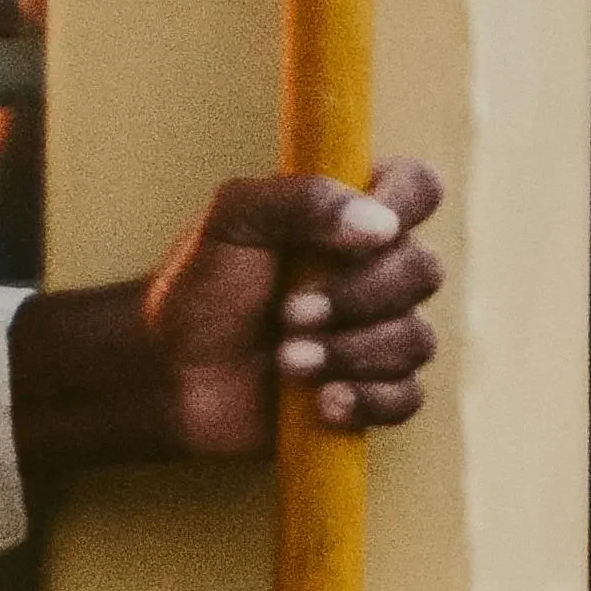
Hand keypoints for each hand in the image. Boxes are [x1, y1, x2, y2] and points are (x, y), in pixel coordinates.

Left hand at [14, 160, 448, 472]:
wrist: (167, 372)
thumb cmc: (198, 286)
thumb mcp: (232, 219)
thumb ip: (301, 199)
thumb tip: (381, 225)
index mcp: (351, 215)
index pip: (419, 188)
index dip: (406, 206)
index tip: (366, 232)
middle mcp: (375, 269)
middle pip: (424, 272)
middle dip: (358, 298)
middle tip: (289, 312)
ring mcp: (377, 332)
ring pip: (416, 340)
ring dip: (351, 352)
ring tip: (286, 361)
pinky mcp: (371, 390)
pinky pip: (406, 397)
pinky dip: (367, 400)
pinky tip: (320, 402)